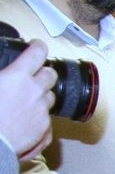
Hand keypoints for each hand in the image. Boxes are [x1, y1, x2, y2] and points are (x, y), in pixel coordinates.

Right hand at [0, 39, 55, 160]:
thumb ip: (0, 74)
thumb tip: (3, 73)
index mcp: (18, 76)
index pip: (37, 52)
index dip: (38, 46)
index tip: (37, 45)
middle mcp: (35, 91)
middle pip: (50, 74)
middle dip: (43, 72)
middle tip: (33, 75)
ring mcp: (42, 110)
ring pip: (50, 96)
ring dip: (42, 95)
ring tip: (26, 100)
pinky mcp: (44, 128)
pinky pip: (46, 118)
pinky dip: (38, 117)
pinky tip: (25, 120)